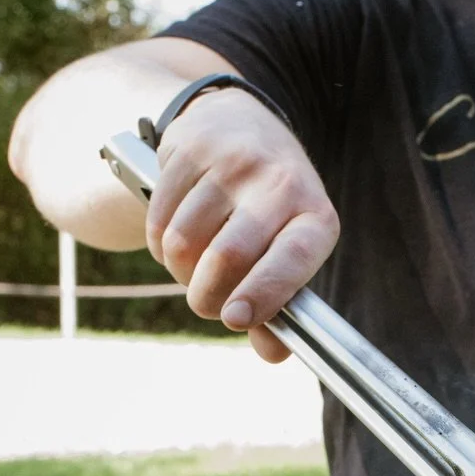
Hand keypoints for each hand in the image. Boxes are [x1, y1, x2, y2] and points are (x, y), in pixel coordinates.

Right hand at [145, 88, 339, 362]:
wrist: (241, 122)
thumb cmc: (271, 210)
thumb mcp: (290, 249)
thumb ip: (280, 305)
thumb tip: (270, 353)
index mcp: (315, 217)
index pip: (291, 261)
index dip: (262, 295)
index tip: (235, 319)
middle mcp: (279, 183)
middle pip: (228, 256)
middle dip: (207, 296)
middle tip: (207, 305)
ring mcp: (232, 162)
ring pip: (185, 241)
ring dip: (179, 271)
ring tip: (193, 267)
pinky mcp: (188, 148)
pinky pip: (159, 219)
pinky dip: (159, 245)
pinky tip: (174, 241)